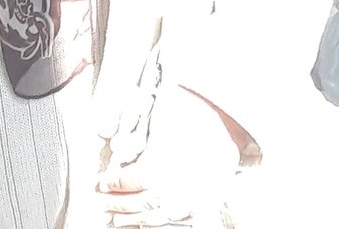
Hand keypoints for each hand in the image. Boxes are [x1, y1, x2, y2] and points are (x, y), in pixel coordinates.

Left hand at [97, 88, 241, 226]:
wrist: (236, 135)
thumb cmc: (202, 123)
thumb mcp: (167, 120)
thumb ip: (141, 132)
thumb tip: (111, 137)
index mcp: (166, 167)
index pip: (132, 180)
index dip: (114, 182)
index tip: (103, 182)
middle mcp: (176, 188)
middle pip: (140, 201)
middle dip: (119, 203)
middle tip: (104, 201)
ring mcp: (189, 201)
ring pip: (154, 217)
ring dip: (133, 218)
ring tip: (117, 218)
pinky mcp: (202, 207)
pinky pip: (175, 221)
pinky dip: (156, 223)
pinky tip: (146, 221)